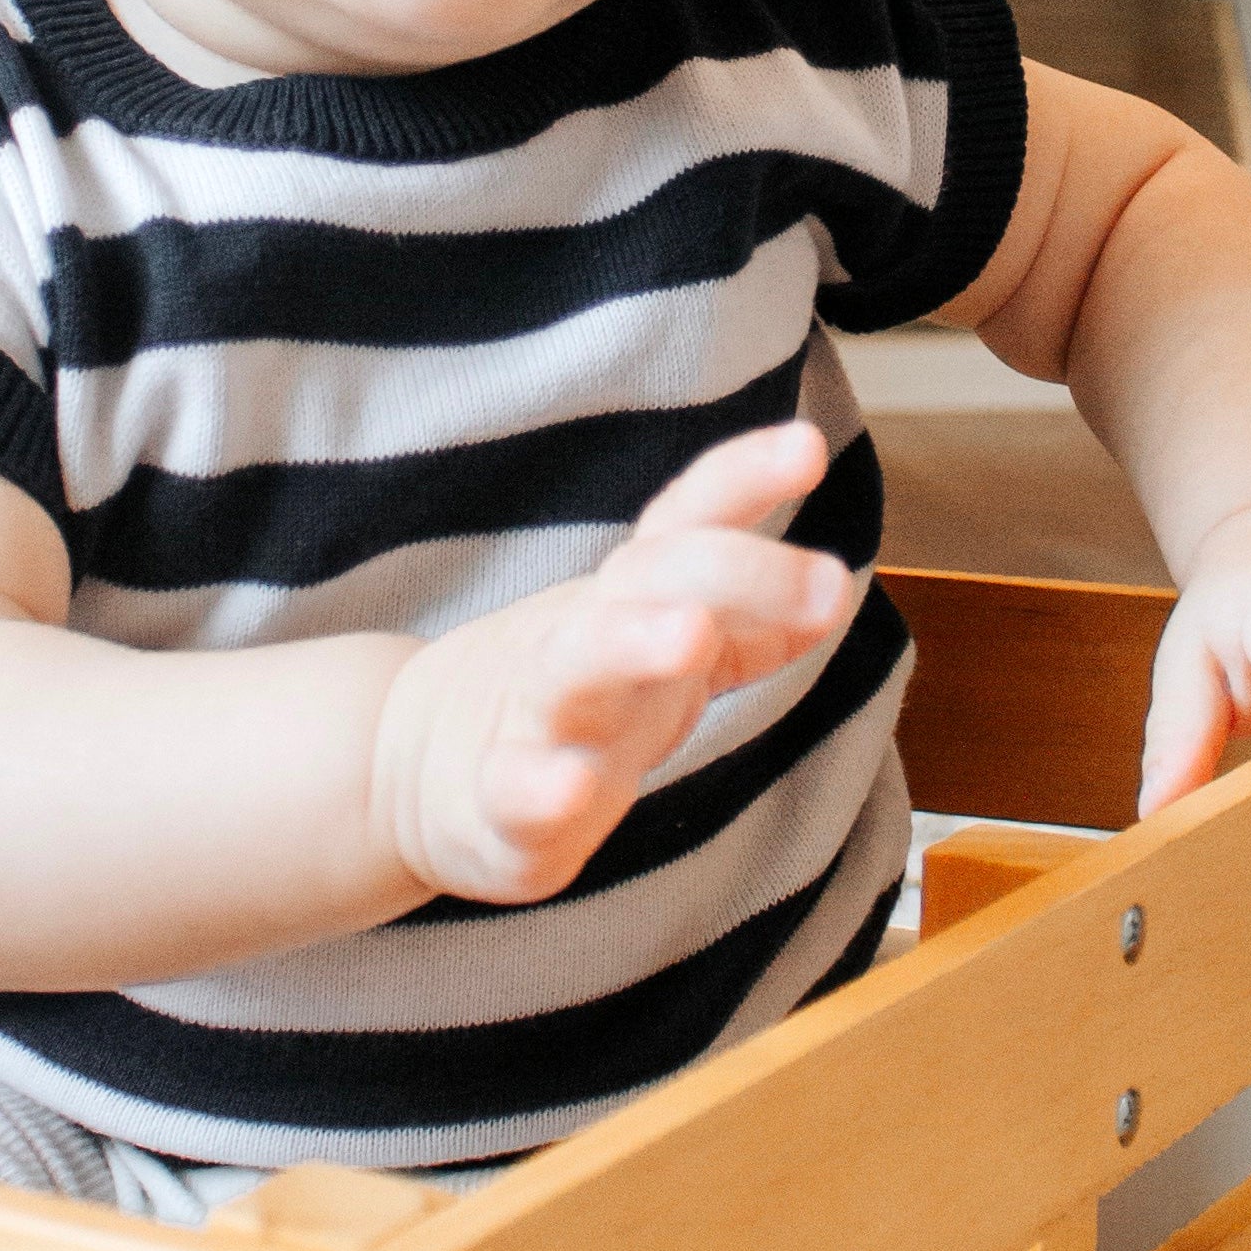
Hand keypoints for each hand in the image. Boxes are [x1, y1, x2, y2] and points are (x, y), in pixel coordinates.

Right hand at [372, 422, 850, 904]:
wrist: (416, 763)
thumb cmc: (572, 701)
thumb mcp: (661, 650)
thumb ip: (746, 623)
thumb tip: (835, 591)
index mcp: (629, 598)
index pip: (688, 521)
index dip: (744, 478)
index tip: (808, 446)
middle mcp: (586, 640)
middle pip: (655, 579)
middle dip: (734, 569)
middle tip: (827, 580)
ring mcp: (536, 715)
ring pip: (579, 667)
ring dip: (633, 642)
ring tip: (691, 633)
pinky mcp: (497, 804)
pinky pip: (519, 791)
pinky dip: (544, 788)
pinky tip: (575, 787)